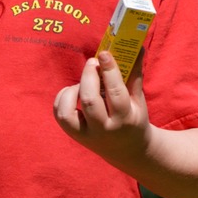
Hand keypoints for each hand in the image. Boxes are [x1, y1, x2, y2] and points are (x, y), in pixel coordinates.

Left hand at [54, 50, 151, 172]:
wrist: (128, 150)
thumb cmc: (133, 118)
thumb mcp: (138, 99)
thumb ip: (134, 73)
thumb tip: (137, 46)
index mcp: (124, 119)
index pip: (115, 93)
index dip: (109, 71)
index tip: (104, 54)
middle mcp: (103, 129)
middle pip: (89, 101)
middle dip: (88, 77)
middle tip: (93, 62)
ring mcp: (85, 135)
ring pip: (67, 112)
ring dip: (73, 90)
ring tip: (84, 83)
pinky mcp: (73, 135)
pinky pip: (59, 114)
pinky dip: (63, 97)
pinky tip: (74, 91)